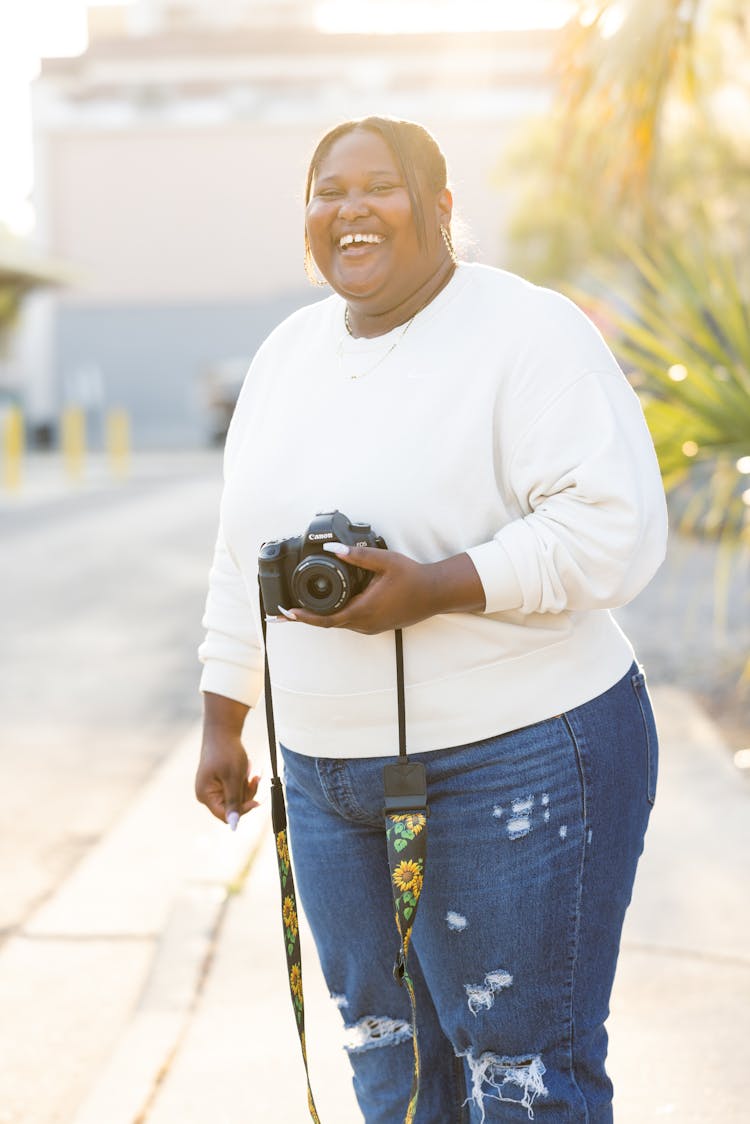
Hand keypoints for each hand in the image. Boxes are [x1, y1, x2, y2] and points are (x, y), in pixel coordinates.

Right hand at [195, 731, 260, 826]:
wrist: (223, 730)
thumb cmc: (227, 752)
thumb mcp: (233, 778)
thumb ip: (234, 802)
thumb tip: (233, 825)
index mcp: (205, 795)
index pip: (225, 815)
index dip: (242, 810)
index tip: (257, 800)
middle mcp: (206, 794)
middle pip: (232, 807)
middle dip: (246, 794)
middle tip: (254, 779)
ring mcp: (212, 788)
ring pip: (236, 798)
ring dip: (247, 786)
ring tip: (252, 772)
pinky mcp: (219, 782)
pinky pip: (235, 788)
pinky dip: (243, 781)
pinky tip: (249, 771)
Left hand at [282, 544, 483, 634]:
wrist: (436, 593)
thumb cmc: (413, 578)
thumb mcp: (384, 561)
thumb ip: (357, 555)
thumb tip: (333, 548)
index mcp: (363, 610)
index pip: (326, 619)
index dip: (303, 617)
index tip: (286, 613)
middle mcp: (365, 623)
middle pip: (328, 623)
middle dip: (305, 617)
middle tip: (283, 611)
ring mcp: (371, 627)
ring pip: (340, 623)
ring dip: (321, 616)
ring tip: (302, 607)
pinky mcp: (376, 625)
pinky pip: (351, 622)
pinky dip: (337, 615)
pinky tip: (332, 605)